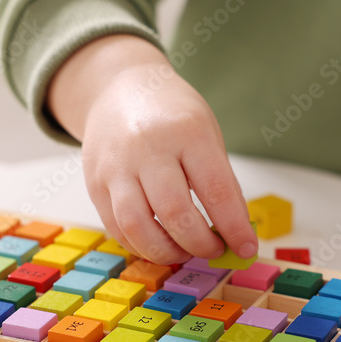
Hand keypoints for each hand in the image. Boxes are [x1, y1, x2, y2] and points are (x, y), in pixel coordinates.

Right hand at [48, 35, 257, 263]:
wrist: (119, 89)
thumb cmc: (171, 114)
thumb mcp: (207, 134)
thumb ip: (221, 183)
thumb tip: (235, 232)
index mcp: (186, 131)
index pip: (215, 190)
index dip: (233, 227)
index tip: (245, 248)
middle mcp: (147, 148)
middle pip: (174, 212)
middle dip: (200, 243)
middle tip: (214, 251)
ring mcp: (115, 166)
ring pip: (137, 226)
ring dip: (166, 252)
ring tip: (184, 252)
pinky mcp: (95, 183)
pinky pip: (116, 228)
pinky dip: (141, 246)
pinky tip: (159, 245)